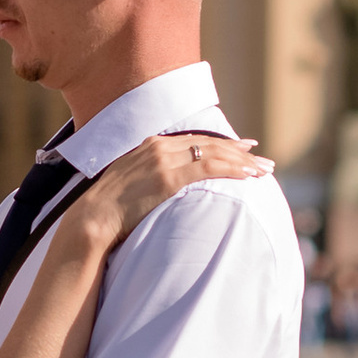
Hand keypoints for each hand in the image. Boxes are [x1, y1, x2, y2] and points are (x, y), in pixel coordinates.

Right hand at [72, 131, 270, 245]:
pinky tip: (249, 175)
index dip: (222, 144)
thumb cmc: (110, 210)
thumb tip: (167, 187)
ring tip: (264, 170)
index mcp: (150, 145)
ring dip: (242, 162)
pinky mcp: (168, 177)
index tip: (242, 149)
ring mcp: (164, 160)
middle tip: (263, 160)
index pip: (195, 140)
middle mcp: (159, 147)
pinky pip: (209, 168)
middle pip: (209, 144)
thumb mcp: (132, 183)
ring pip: (214, 154)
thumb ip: (151, 177)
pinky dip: (233, 169)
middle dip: (239, 152)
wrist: (93, 217)